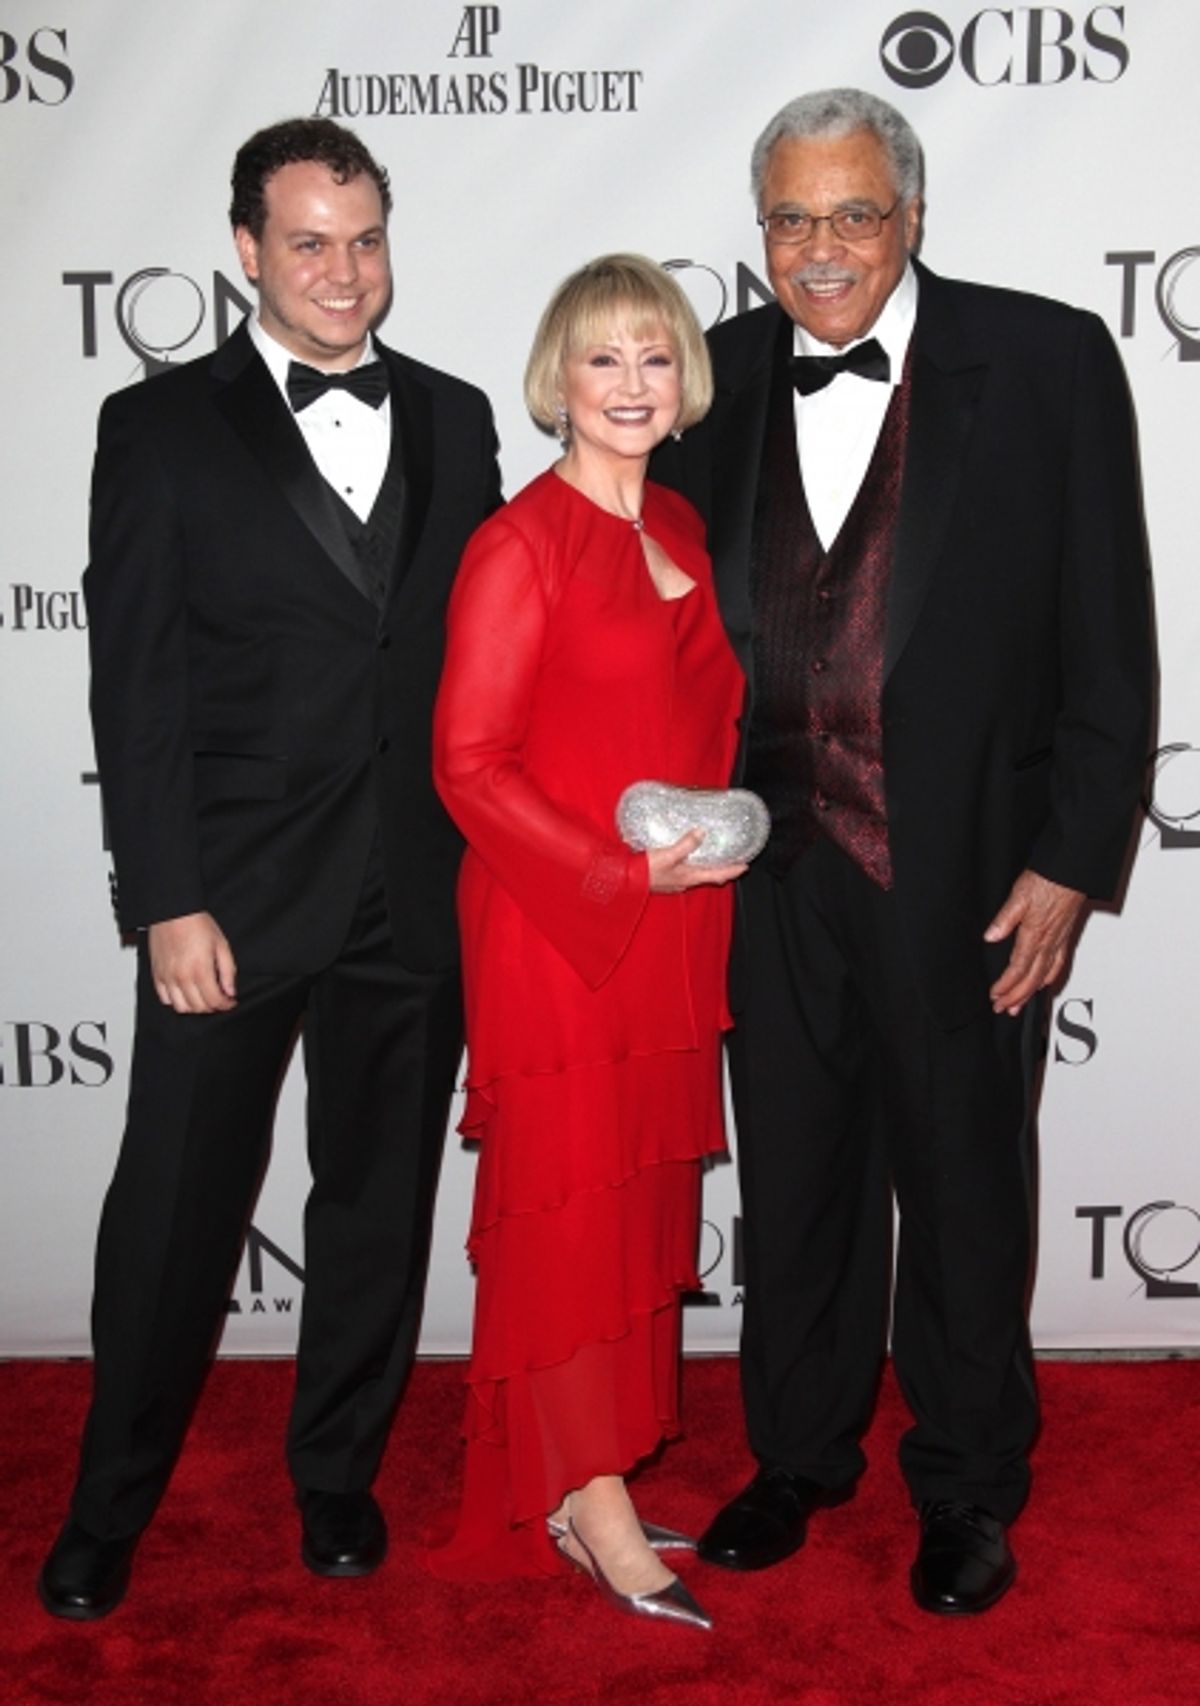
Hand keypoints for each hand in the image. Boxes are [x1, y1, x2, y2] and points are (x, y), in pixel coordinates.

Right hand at [147, 911, 237, 1012]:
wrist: (173, 912)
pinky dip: (176, 1001)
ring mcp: (167, 977)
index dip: (225, 1004)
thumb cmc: (196, 924)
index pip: (214, 1001)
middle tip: (219, 998)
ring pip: (181, 1007)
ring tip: (203, 997)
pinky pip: (165, 998)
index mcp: (200, 970)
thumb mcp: (221, 945)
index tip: (230, 1001)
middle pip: (198, 1007)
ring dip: (194, 1006)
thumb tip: (230, 991)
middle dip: (212, 1006)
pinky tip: (185, 992)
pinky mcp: (157, 975)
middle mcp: (182, 976)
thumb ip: (228, 971)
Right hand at [647, 830, 746, 893]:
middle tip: (732, 862)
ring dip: (708, 868)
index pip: (717, 874)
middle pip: (709, 876)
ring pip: (698, 875)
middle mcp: (685, 881)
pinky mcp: (667, 879)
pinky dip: (693, 867)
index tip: (744, 866)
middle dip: (722, 870)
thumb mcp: (668, 854)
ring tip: (714, 859)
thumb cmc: (646, 870)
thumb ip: (686, 844)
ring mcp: (676, 882)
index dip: (732, 870)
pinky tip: (688, 860)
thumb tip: (701, 832)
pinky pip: (686, 873)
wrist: (626, 879)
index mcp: (690, 876)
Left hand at [984, 870, 1085, 1015]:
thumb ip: (1004, 919)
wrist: (1071, 872)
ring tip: (1020, 1005)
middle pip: (1032, 979)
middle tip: (1003, 1008)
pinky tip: (1045, 983)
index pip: (1018, 968)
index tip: (995, 995)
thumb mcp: (1018, 896)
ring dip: (1030, 993)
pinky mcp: (1065, 936)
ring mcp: (1059, 941)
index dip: (1006, 985)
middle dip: (1016, 997)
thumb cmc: (1047, 880)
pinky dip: (1050, 979)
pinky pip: (1058, 964)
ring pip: (1045, 976)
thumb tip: (990, 937)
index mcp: (1034, 934)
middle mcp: (1049, 942)